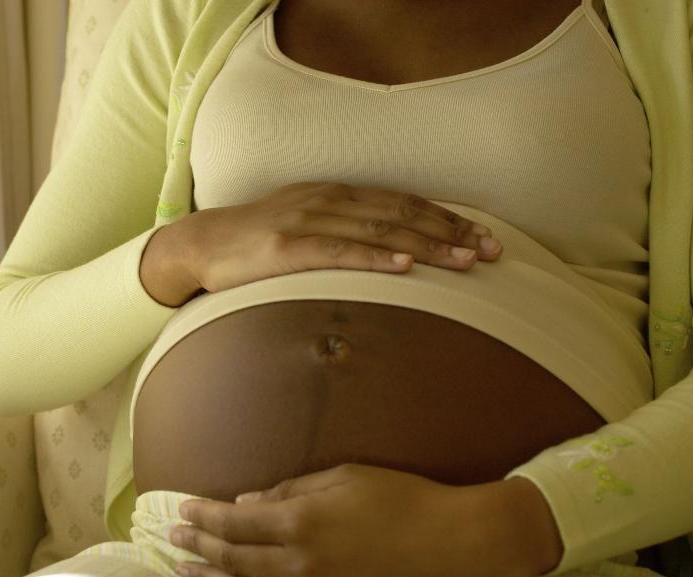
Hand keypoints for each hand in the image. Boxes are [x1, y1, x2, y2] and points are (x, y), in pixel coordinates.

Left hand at [169, 463, 545, 576]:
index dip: (203, 516)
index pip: (233, 522)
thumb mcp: (344, 478)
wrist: (454, 545)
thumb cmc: (402, 499)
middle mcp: (300, 564)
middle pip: (233, 558)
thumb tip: (243, 503)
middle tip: (173, 540)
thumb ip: (289, 491)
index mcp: (301, 521)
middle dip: (198, 547)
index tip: (182, 511)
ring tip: (190, 573)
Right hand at [181, 182, 502, 293]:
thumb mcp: (307, 227)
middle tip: (492, 253)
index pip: (405, 203)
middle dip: (451, 233)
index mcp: (337, 194)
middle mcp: (328, 201)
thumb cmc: (257, 244)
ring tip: (465, 261)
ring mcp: (307, 222)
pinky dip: (376, 258)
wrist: (201, 246)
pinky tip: (405, 266)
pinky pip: (340, 252)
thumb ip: (347, 234)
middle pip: (402, 214)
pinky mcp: (287, 250)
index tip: (485, 238)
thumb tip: (395, 255)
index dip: (448, 219)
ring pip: (380, 231)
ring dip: (427, 246)